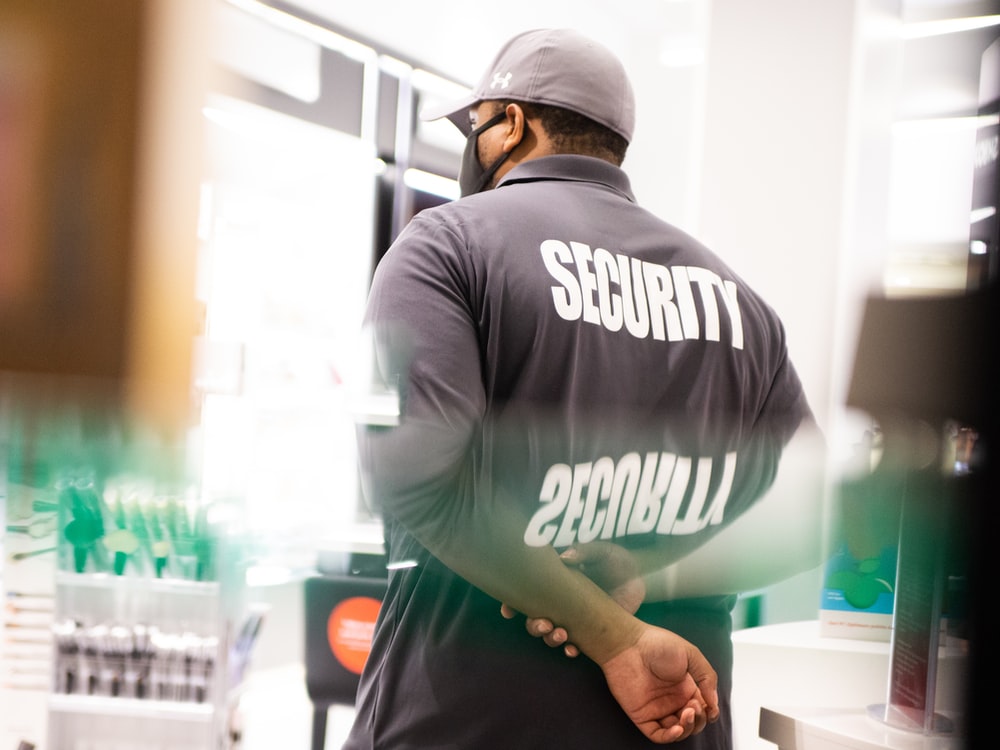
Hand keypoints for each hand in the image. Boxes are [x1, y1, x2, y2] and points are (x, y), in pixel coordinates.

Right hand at [501, 542, 643, 656]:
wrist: (642, 579)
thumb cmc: (617, 560)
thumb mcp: (603, 551)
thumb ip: (584, 551)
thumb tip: (564, 558)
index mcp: (557, 580)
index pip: (529, 591)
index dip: (515, 601)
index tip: (508, 610)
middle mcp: (560, 600)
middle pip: (535, 616)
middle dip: (533, 624)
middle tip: (544, 623)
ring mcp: (574, 618)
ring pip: (551, 633)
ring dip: (550, 638)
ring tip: (562, 635)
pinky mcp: (589, 632)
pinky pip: (574, 646)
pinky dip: (570, 650)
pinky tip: (573, 650)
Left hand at [600, 624, 718, 743]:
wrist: (628, 644)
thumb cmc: (657, 644)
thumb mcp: (691, 655)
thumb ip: (707, 678)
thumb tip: (714, 703)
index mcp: (685, 686)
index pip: (702, 709)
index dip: (709, 712)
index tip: (710, 708)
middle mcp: (672, 699)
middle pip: (692, 722)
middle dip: (699, 720)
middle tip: (693, 706)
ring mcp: (657, 708)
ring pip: (677, 731)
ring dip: (688, 728)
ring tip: (687, 713)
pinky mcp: (642, 715)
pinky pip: (658, 734)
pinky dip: (670, 737)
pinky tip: (678, 728)